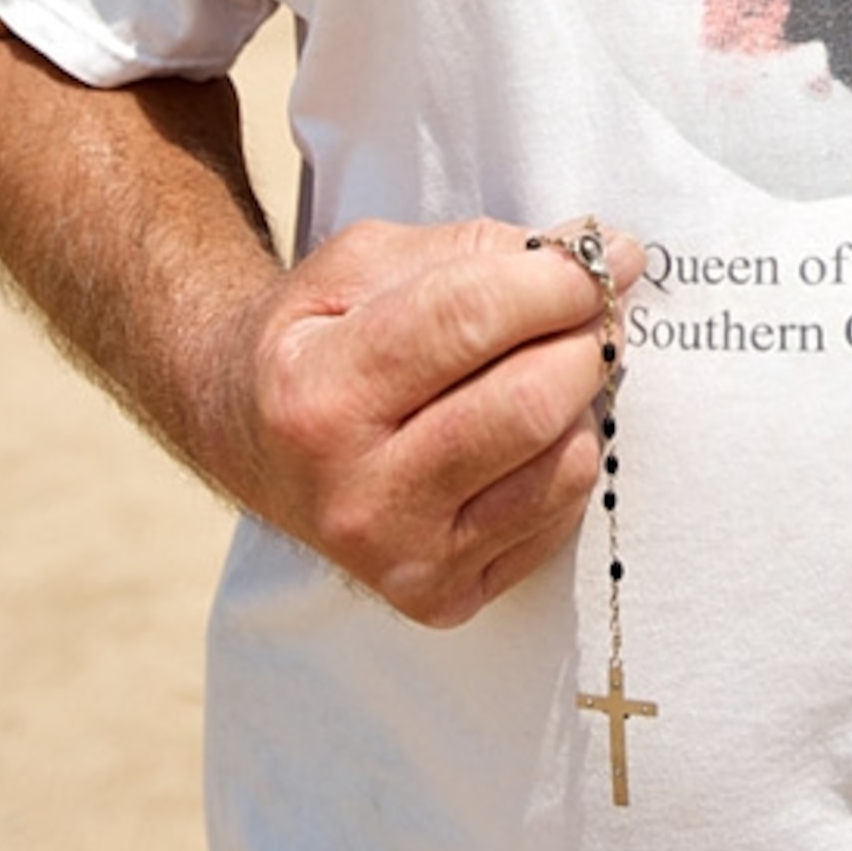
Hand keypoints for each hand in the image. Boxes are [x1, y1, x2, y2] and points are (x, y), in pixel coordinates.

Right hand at [209, 216, 641, 627]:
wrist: (246, 439)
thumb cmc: (316, 338)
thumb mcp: (362, 265)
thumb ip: (476, 252)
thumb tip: (596, 252)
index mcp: (317, 393)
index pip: (468, 321)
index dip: (555, 281)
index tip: (605, 253)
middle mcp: (354, 493)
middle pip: (527, 405)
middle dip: (583, 339)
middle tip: (592, 307)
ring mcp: (400, 558)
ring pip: (560, 468)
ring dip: (584, 399)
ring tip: (554, 364)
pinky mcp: (442, 598)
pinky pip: (558, 517)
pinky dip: (566, 456)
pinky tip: (528, 430)